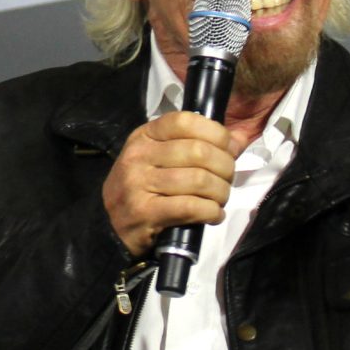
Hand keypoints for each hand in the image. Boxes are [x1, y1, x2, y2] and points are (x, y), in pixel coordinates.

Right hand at [103, 111, 242, 257]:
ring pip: (199, 180)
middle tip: (227, 179)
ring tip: (220, 199)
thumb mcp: (160, 159)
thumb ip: (196, 145)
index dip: (216, 133)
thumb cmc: (143, 189)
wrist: (110, 227)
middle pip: (198, 151)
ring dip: (220, 192)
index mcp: (144, 136)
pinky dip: (211, 212)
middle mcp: (138, 155)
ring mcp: (138, 183)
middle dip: (225, 167)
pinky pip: (190, 207)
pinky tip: (213, 215)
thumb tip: (238, 140)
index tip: (229, 149)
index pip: (185, 121)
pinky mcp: (144, 212)